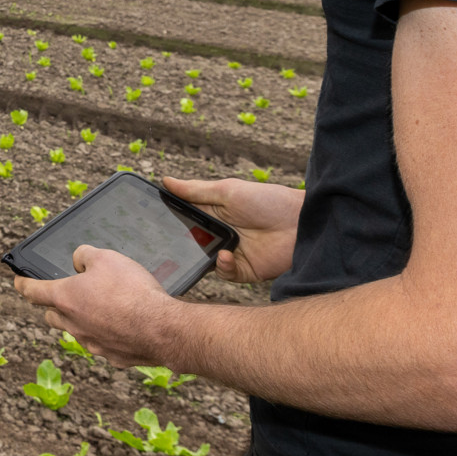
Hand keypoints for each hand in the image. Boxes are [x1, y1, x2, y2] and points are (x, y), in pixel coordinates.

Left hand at [13, 246, 178, 366]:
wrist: (162, 329)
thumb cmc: (132, 291)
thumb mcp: (106, 257)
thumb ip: (85, 255)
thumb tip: (78, 262)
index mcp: (65, 299)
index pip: (32, 291)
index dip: (22, 284)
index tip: (18, 282)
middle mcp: (73, 325)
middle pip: (52, 316)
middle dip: (54, 306)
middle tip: (67, 295)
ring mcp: (92, 344)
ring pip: (77, 331)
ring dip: (82, 320)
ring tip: (101, 308)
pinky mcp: (112, 356)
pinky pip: (102, 343)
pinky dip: (106, 334)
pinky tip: (123, 325)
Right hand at [163, 176, 300, 283]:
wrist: (302, 224)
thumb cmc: (268, 201)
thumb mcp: (228, 191)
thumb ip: (196, 190)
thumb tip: (166, 182)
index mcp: (214, 214)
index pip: (186, 219)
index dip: (172, 221)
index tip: (154, 221)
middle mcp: (220, 234)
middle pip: (191, 242)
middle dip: (181, 243)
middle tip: (169, 243)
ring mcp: (232, 253)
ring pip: (204, 261)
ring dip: (201, 256)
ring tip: (206, 248)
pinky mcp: (244, 270)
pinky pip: (224, 273)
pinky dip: (222, 266)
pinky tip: (227, 256)